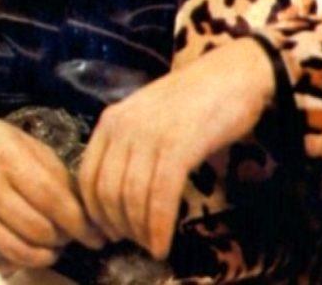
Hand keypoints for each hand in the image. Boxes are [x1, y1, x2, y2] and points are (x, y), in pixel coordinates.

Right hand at [0, 99, 104, 270]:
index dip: (78, 222)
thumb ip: (53, 172)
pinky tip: (23, 252)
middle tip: (71, 237)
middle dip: (63, 239)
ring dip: (43, 255)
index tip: (96, 235)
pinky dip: (14, 263)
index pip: (52, 198)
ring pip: (18, 250)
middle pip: (38, 229)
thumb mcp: (24, 142)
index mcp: (9, 157)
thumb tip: (82, 209)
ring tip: (52, 248)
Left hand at [78, 37, 275, 259]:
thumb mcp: (148, 115)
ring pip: (131, 198)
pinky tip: (163, 243)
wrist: (234, 74)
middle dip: (117, 226)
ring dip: (139, 232)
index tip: (106, 232)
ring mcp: (150, 134)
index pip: (86, 176)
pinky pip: (159, 197)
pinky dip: (158, 227)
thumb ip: (129, 144)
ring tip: (151, 246)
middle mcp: (124, 126)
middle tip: (133, 243)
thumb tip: (117, 194)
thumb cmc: (195, 97)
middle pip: (106, 192)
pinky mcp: (178, 145)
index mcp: (112, 119)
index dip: (93, 212)